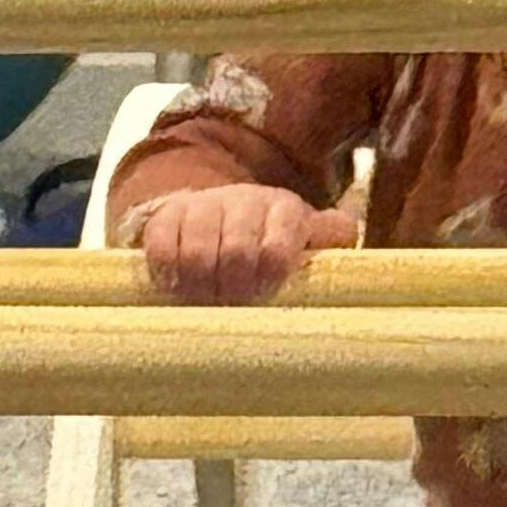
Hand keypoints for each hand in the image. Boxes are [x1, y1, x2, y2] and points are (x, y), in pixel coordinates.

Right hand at [122, 184, 358, 302]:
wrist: (221, 213)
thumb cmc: (272, 240)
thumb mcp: (308, 236)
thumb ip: (330, 236)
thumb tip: (345, 231)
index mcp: (284, 208)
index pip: (277, 248)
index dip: (269, 280)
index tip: (263, 296)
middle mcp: (243, 200)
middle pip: (235, 253)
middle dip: (233, 290)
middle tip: (231, 306)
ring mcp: (203, 205)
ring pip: (196, 252)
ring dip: (200, 287)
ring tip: (205, 303)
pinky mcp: (167, 215)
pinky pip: (161, 246)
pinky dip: (168, 273)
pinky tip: (176, 287)